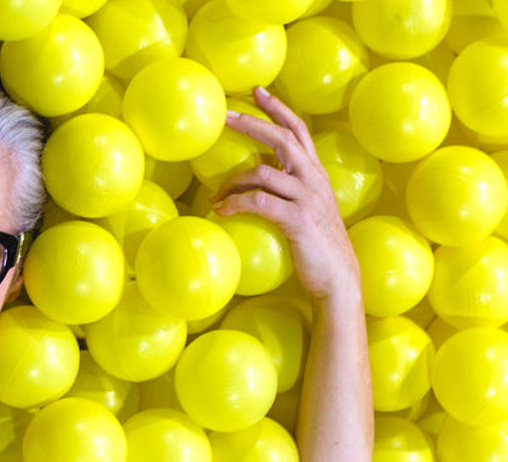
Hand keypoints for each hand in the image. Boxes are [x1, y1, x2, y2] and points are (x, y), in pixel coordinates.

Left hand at [211, 87, 360, 302]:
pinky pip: (259, 202)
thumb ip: (287, 188)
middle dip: (252, 123)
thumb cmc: (316, 247)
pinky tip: (222, 210)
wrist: (338, 279)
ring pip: (264, 171)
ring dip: (232, 180)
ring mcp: (308, 198)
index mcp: (316, 174)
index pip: (298, 131)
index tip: (256, 90)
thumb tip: (257, 174)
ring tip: (215, 195)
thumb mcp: (305, 209)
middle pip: (283, 139)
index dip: (278, 109)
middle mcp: (314, 180)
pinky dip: (235, 203)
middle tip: (225, 116)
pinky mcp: (299, 219)